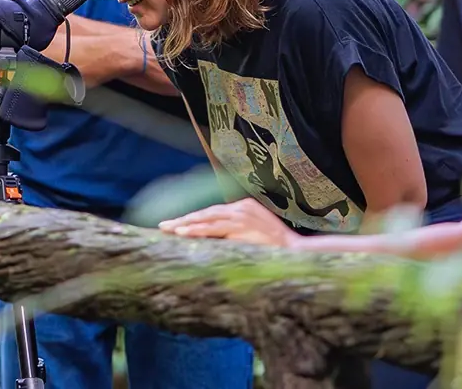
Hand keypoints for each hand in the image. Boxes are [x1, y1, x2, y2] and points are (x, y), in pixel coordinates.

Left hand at [158, 199, 299, 247]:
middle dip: (184, 220)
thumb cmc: (277, 249)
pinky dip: (198, 231)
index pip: (213, 213)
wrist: (298, 253)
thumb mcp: (255, 235)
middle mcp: (241, 208)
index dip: (194, 219)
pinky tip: (184, 234)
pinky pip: (214, 229)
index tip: (177, 225)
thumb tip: (214, 242)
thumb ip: (237, 233)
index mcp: (245, 207)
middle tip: (163, 226)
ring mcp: (241, 216)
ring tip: (169, 230)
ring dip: (186, 225)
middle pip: (206, 213)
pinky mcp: (242, 226)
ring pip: (207, 219)